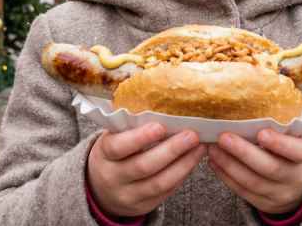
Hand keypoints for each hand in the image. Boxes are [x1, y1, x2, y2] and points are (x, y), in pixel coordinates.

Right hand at [87, 124, 204, 217]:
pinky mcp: (143, 206)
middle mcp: (113, 177)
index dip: (140, 137)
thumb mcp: (113, 137)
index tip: (160, 126)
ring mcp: (128, 195)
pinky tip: (193, 160)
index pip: (118, 147)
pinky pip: (166, 192)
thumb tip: (156, 95)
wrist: (102, 189)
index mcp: (104, 154)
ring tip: (200, 147)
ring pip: (159, 182)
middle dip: (171, 150)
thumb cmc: (115, 153)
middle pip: (143, 166)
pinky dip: (182, 174)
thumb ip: (129, 124)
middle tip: (191, 135)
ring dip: (183, 164)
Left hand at [208, 130, 301, 214]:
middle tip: (224, 137)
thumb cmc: (291, 150)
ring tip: (213, 148)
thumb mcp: (295, 137)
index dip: (279, 143)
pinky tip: (215, 162)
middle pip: (270, 168)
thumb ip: (280, 126)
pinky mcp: (264, 203)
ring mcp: (280, 193)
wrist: (300, 184)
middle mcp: (295, 176)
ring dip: (229, 164)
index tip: (261, 132)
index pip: (296, 151)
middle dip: (244, 152)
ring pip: (252, 182)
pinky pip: (243, 191)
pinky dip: (226, 176)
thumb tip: (249, 103)